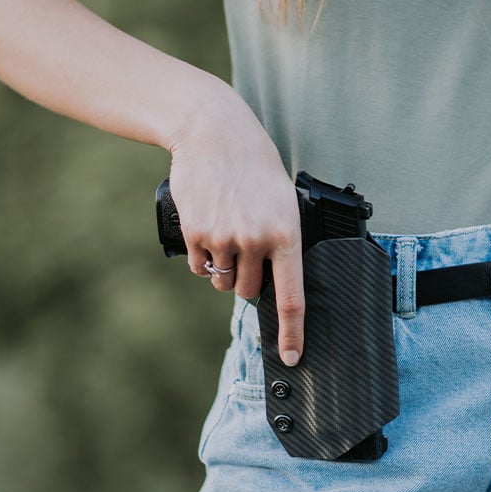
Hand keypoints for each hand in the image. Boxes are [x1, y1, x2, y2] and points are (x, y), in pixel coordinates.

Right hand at [167, 89, 304, 366]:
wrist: (215, 134)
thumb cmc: (256, 169)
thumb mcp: (283, 203)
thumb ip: (282, 244)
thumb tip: (274, 287)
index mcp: (287, 236)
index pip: (291, 297)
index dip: (292, 333)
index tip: (293, 357)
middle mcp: (256, 241)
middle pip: (249, 291)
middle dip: (248, 280)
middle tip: (246, 248)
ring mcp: (224, 239)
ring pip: (223, 282)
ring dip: (225, 269)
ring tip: (228, 232)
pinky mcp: (196, 234)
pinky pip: (201, 268)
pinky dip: (204, 258)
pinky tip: (209, 230)